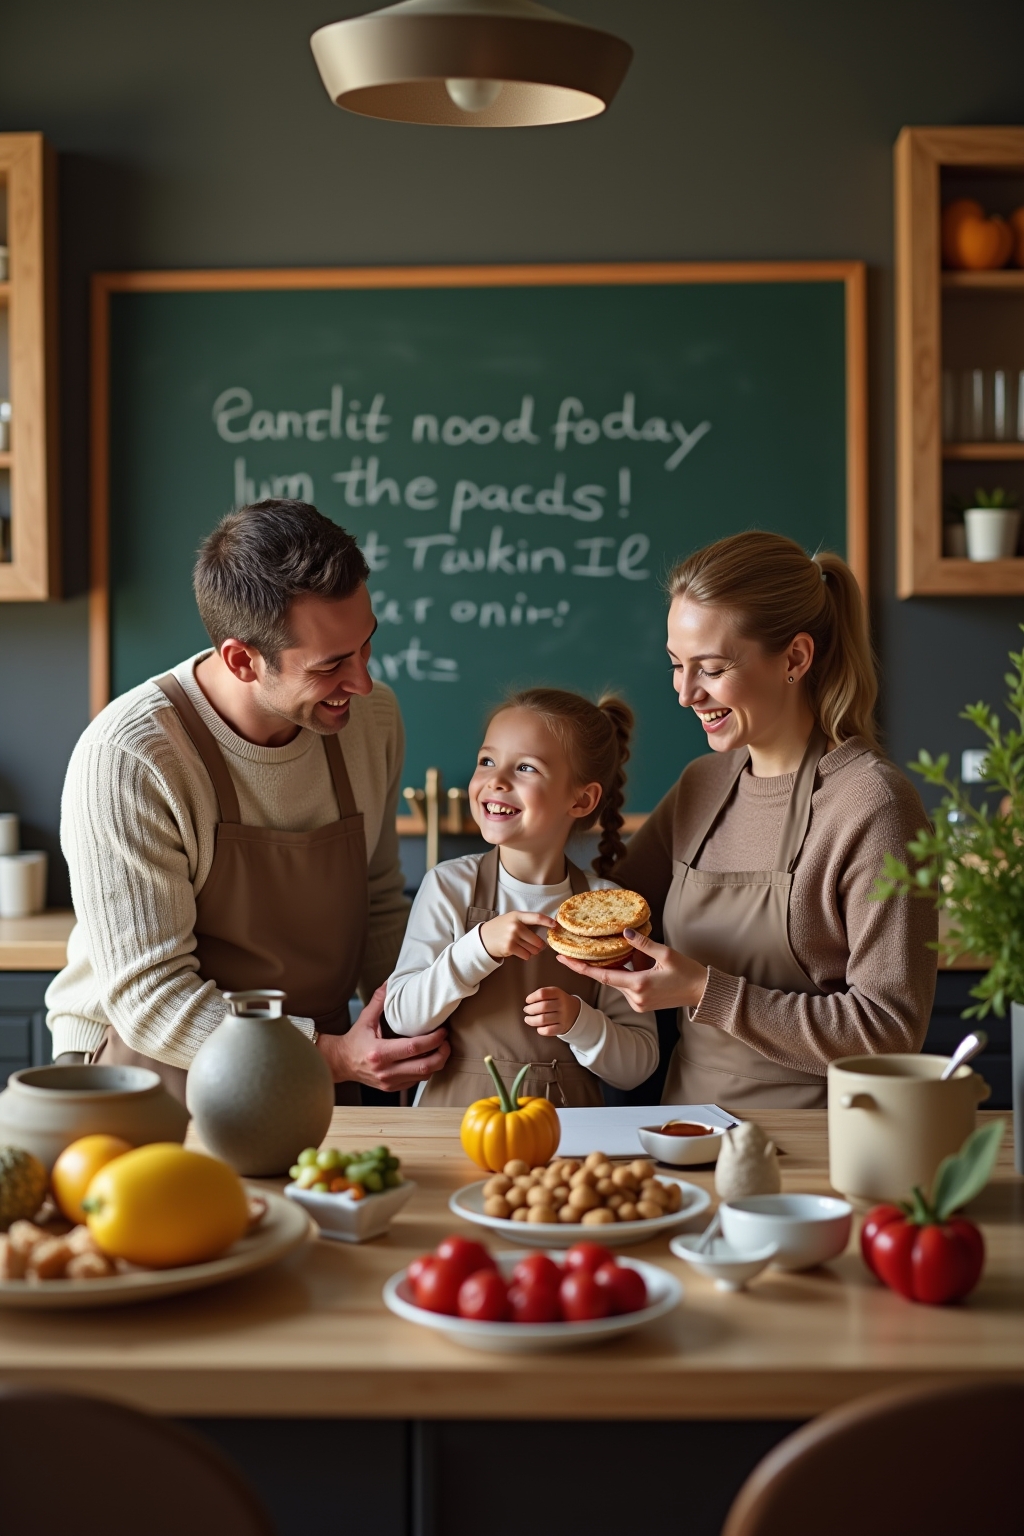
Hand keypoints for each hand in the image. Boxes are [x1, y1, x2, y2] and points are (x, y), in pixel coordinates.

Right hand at [317, 984, 450, 1091]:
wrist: (341, 1063)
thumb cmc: (355, 1041)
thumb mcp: (365, 1019)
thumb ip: (380, 1001)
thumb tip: (390, 982)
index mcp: (379, 1052)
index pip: (414, 1048)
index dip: (433, 1039)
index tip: (442, 1031)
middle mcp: (385, 1071)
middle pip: (424, 1066)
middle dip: (442, 1054)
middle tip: (447, 1041)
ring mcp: (389, 1082)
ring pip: (423, 1076)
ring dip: (437, 1062)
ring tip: (441, 1048)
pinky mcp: (392, 1088)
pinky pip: (416, 1082)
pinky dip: (426, 1070)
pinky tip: (428, 1058)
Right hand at [479, 910, 554, 960]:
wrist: (483, 937)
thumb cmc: (500, 928)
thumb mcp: (511, 918)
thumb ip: (525, 921)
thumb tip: (545, 926)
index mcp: (517, 916)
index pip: (536, 917)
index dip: (548, 921)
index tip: (555, 925)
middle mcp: (515, 925)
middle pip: (537, 939)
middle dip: (539, 945)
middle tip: (537, 945)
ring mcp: (512, 937)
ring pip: (533, 949)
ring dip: (532, 951)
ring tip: (523, 947)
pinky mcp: (509, 947)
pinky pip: (526, 955)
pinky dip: (525, 955)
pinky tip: (517, 951)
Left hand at [523, 986, 581, 1036]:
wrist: (575, 1012)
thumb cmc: (558, 1001)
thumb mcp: (554, 993)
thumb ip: (542, 994)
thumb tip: (528, 1001)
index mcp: (558, 993)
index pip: (543, 993)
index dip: (532, 997)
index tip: (527, 1000)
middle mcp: (562, 1005)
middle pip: (542, 1007)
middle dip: (530, 1009)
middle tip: (526, 1010)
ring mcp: (563, 1017)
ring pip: (543, 1020)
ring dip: (531, 1020)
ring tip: (527, 1019)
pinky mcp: (562, 1028)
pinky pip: (548, 1031)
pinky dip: (540, 1030)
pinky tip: (538, 1027)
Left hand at [556, 928, 708, 1013]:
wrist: (702, 993)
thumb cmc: (687, 971)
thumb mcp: (665, 953)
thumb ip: (642, 944)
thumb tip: (623, 933)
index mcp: (639, 985)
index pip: (601, 976)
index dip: (579, 967)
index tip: (562, 959)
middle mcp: (635, 998)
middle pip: (607, 978)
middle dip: (595, 965)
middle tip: (576, 951)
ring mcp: (638, 1005)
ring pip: (617, 983)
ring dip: (615, 969)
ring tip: (622, 954)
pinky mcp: (642, 1006)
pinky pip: (626, 988)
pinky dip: (624, 975)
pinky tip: (631, 964)